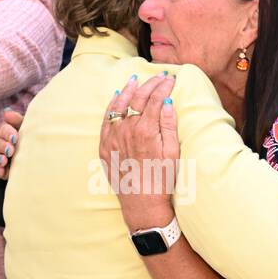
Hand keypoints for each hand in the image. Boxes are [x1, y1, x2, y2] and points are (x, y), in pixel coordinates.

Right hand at [0, 107, 22, 180]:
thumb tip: (7, 112)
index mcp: (4, 131)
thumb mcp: (25, 128)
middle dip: (2, 146)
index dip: (8, 133)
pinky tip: (2, 172)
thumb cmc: (28, 139)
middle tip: (10, 150)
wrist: (34, 157)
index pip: (3, 130)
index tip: (15, 137)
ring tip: (4, 161)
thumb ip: (17, 120)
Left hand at [99, 72, 178, 230]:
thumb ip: (169, 124)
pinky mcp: (105, 146)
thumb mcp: (173, 151)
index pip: (155, 98)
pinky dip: (111, 106)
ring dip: (128, 90)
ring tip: (135, 79)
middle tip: (158, 76)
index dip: (164, 86)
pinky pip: (106, 120)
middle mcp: (127, 130)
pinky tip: (116, 97)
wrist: (142, 202)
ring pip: (118, 105)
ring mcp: (113, 138)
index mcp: (146, 130)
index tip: (170, 78)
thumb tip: (167, 102)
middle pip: (137, 98)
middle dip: (149, 84)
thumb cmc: (162, 178)